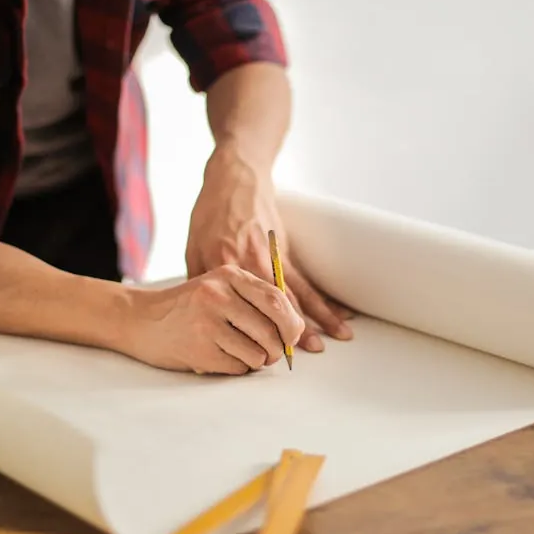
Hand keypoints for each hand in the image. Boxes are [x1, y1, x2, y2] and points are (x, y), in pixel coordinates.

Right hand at [121, 265, 304, 374]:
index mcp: (229, 275)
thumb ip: (255, 300)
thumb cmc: (190, 307)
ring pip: (258, 353)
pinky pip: (238, 367)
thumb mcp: (220, 288)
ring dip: (256, 361)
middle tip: (271, 353)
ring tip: (240, 353)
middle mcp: (218, 295)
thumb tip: (298, 330)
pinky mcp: (199, 349)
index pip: (277, 299)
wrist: (140, 319)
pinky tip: (221, 357)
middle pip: (272, 329)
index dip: (293, 323)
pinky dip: (237, 368)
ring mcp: (207, 323)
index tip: (292, 337)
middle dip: (278, 348)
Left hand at [185, 148, 353, 353]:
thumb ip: (200, 283)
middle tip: (306, 354)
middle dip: (291, 331)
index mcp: (224, 266)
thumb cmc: (209, 214)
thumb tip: (202, 316)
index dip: (252, 331)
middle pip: (274, 304)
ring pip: (297, 295)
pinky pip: (307, 280)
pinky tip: (340, 312)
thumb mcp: (193, 248)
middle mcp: (250, 264)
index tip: (261, 354)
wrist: (234, 179)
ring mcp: (271, 257)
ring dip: (317, 318)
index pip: (239, 307)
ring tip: (335, 339)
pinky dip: (324, 298)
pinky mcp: (285, 251)